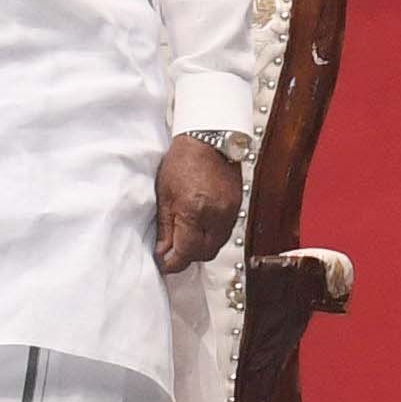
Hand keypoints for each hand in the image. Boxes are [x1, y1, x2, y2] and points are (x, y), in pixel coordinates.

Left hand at [155, 133, 246, 268]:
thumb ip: (165, 227)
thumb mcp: (165, 195)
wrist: (208, 138)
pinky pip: (225, 232)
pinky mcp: (237, 207)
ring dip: (200, 248)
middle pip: (204, 254)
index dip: (172, 263)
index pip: (186, 253)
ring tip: (185, 239)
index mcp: (194, 211)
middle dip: (187, 257)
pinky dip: (212, 235)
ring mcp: (230, 212)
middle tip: (172, 252)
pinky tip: (200, 227)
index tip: (163, 263)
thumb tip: (162, 252)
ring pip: (216, 245)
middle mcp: (216, 215)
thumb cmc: (182, 161)